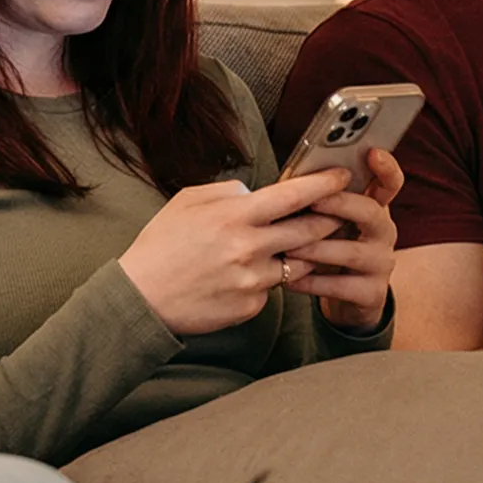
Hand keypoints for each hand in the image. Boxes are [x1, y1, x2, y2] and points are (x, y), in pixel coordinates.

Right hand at [119, 171, 345, 336]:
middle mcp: (249, 247)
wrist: (141, 298)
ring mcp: (252, 280)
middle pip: (310, 230)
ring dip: (299, 253)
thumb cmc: (161, 245)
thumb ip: (227, 192)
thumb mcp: (187, 201)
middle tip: (338, 212)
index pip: (293, 196)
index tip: (342, 176)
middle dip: (330, 219)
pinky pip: (272, 289)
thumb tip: (254, 193)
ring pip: (296, 263)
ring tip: (286, 247)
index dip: (324, 184)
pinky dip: (267, 280)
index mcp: (235, 216)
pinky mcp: (250, 307)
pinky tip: (243, 277)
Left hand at [282, 149, 403, 330]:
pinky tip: (290, 279)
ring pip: (352, 252)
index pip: (390, 183)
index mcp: (373, 209)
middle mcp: (384, 233)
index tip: (372, 152)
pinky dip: (312, 282)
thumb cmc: (329, 252)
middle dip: (340, 204)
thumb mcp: (328, 224)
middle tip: (313, 200)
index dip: (386, 167)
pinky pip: (341, 286)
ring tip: (289, 249)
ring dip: (318, 249)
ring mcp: (382, 263)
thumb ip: (318, 203)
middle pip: (371, 212)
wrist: (347, 301)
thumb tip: (287, 181)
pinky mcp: (373, 293)